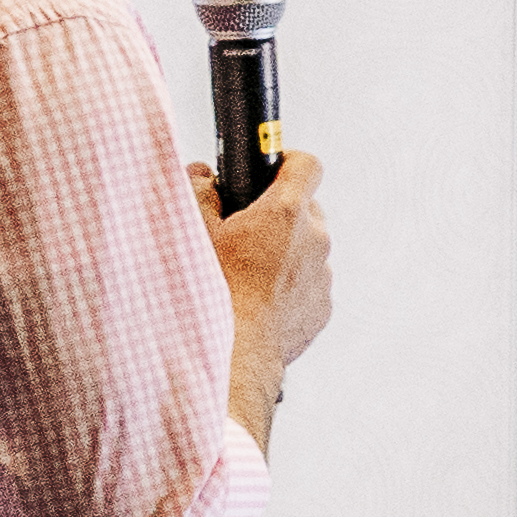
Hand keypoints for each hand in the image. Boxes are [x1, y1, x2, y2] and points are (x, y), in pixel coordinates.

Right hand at [215, 139, 335, 439]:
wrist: (234, 354)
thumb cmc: (211, 293)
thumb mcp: (194, 232)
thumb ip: (200, 192)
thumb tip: (205, 175)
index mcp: (286, 213)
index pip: (307, 165)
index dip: (287, 161)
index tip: (271, 168)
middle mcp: (315, 240)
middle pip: (305, 209)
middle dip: (278, 214)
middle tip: (242, 230)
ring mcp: (323, 275)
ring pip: (307, 249)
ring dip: (284, 253)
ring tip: (244, 274)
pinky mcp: (323, 306)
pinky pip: (308, 284)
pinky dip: (289, 285)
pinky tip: (256, 300)